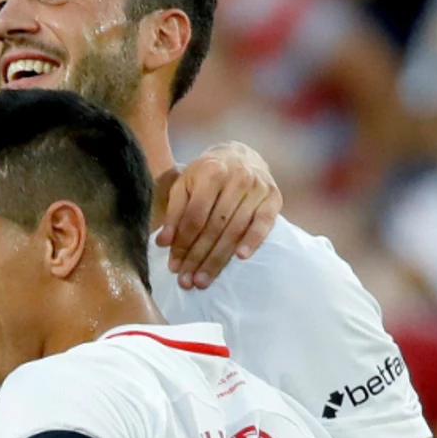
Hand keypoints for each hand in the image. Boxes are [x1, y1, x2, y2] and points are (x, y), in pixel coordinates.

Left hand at [156, 141, 280, 289]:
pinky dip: (253, 241)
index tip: (174, 266)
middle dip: (198, 257)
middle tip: (188, 281)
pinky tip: (241, 258)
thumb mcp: (184, 186)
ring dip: (219, 258)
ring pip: (235, 230)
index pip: (194, 217)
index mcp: (210, 172)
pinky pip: (264, 223)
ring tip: (204, 279)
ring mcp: (258, 188)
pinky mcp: (274, 197)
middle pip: (214, 227)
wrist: (241, 155)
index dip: (183, 244)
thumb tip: (162, 243)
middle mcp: (237, 178)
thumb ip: (173, 213)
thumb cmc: (206, 174)